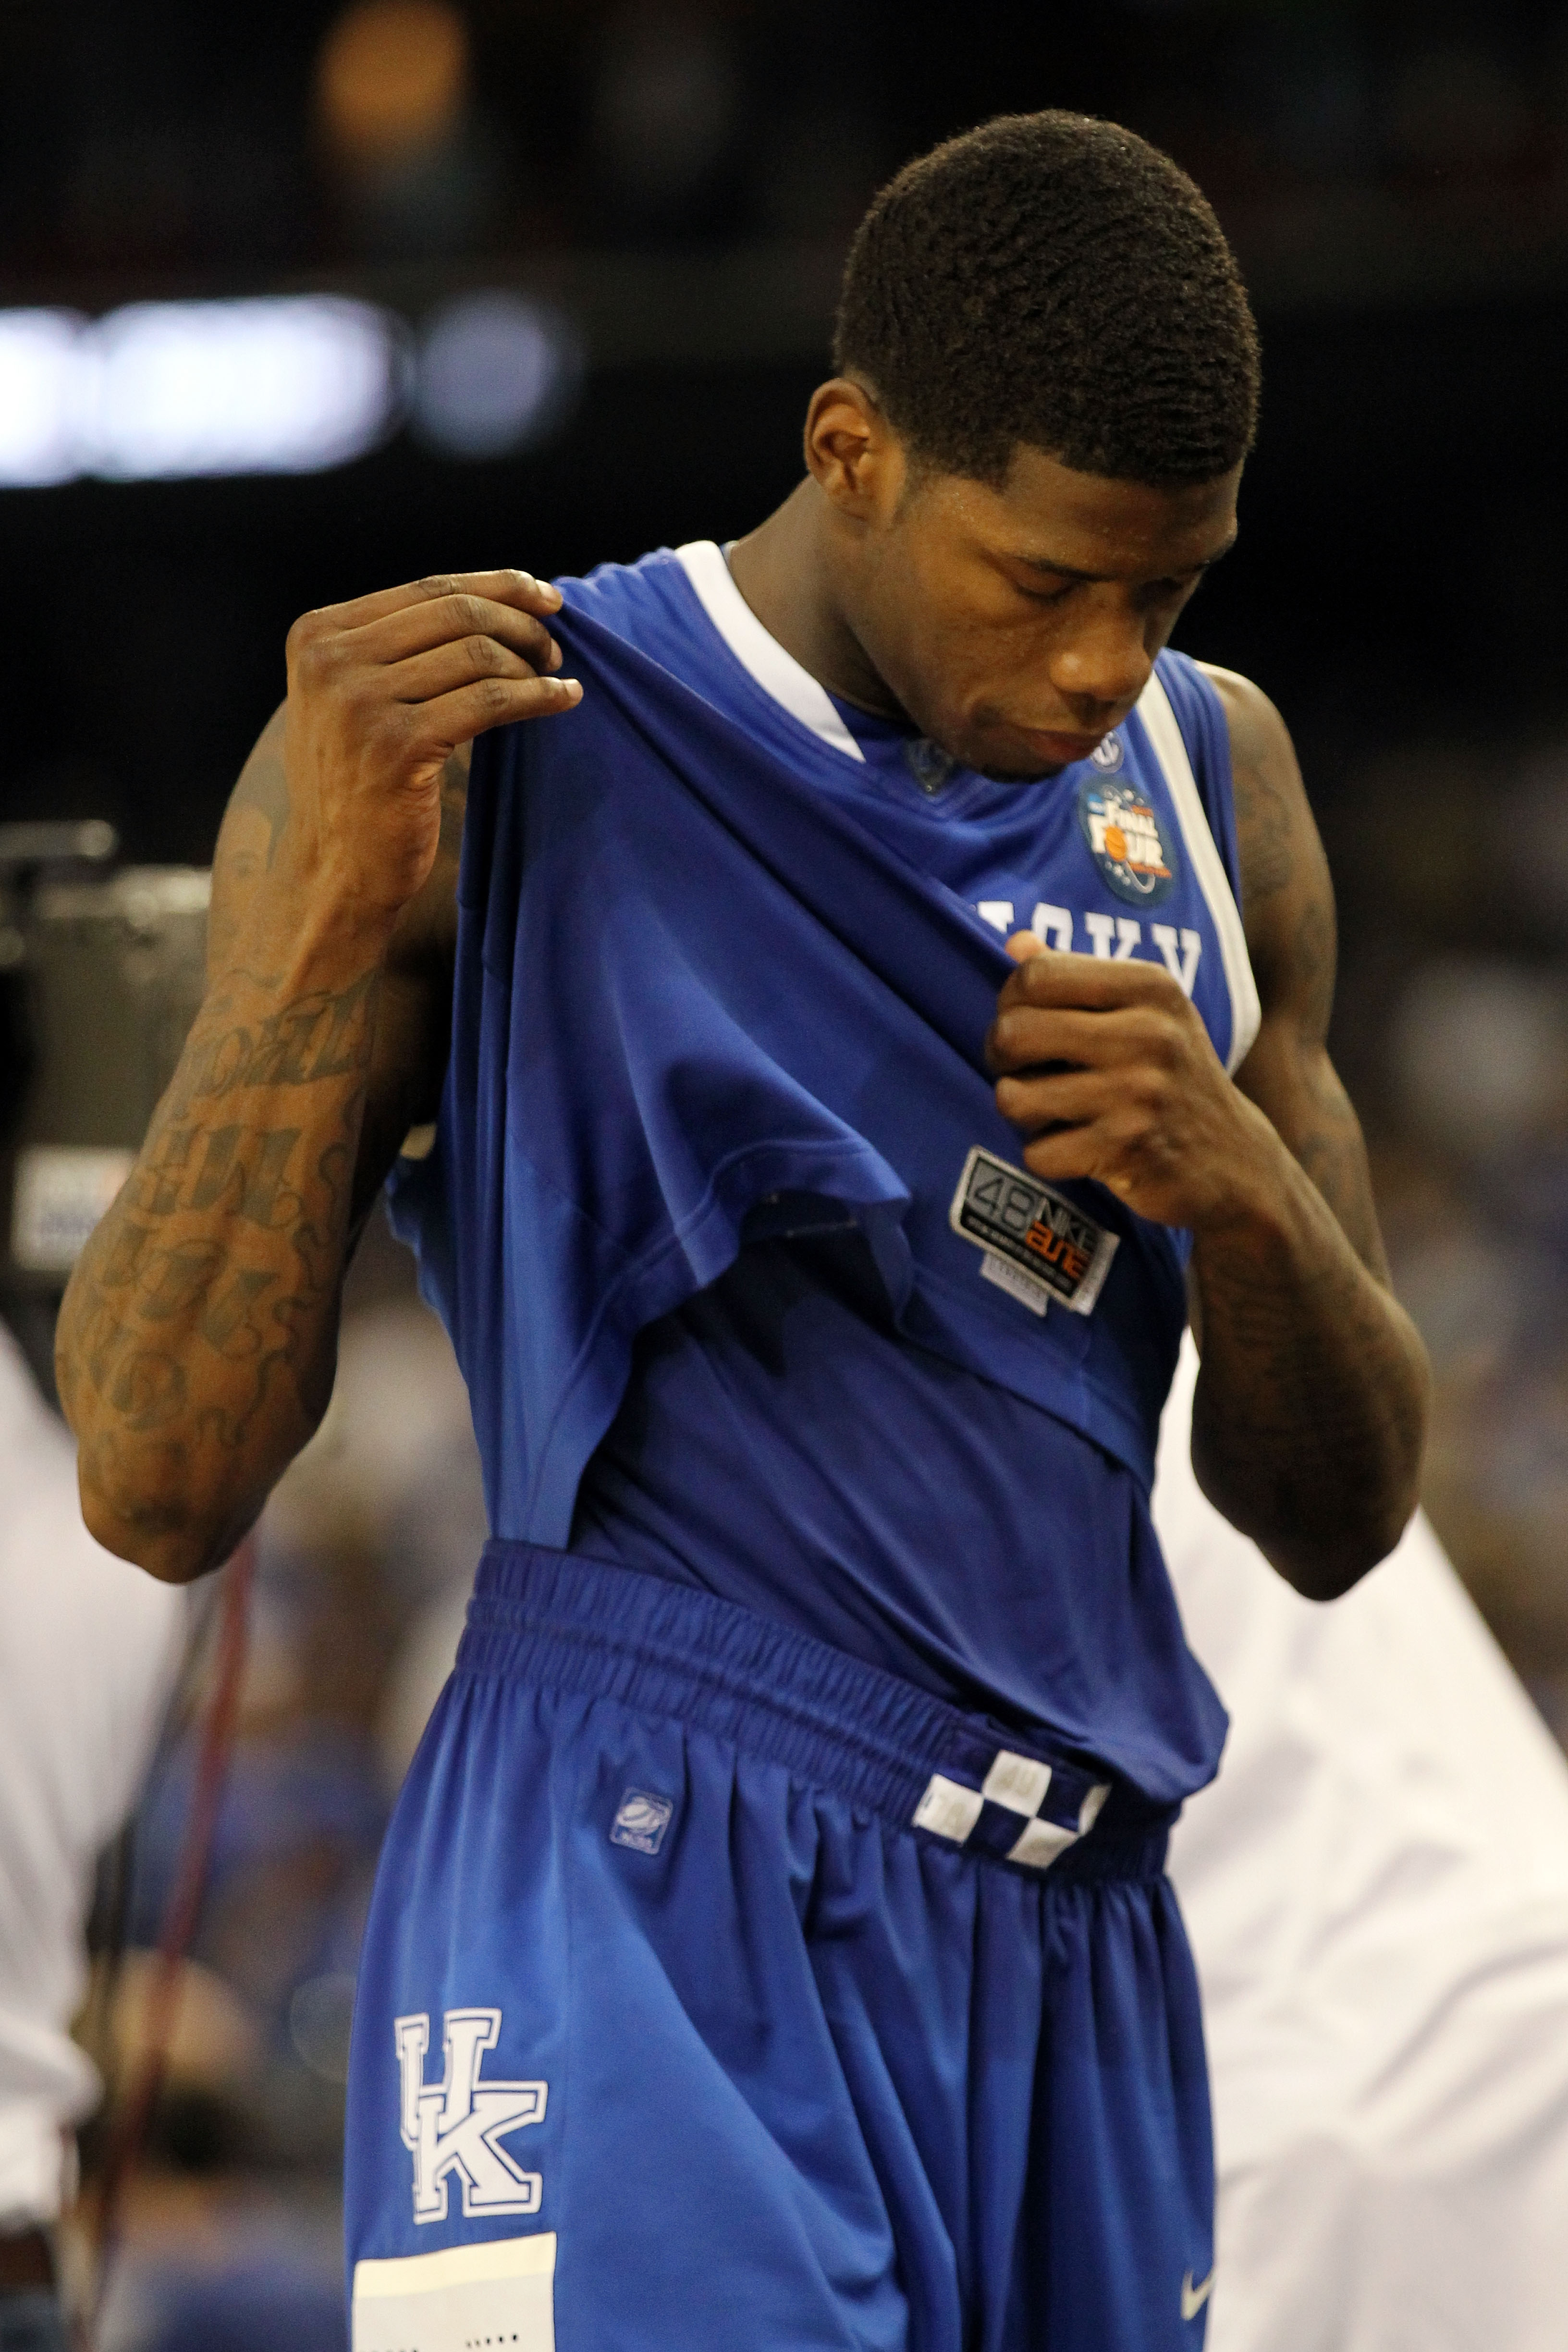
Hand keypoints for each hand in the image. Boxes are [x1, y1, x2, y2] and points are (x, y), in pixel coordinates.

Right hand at [281, 569, 580, 918]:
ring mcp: (360, 702)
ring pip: (477, 653)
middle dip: (520, 623)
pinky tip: (563, 701)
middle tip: (554, 649)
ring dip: (530, 663)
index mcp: (317, 635)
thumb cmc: (359, 784)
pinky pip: (489, 701)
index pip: (427, 589)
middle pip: (455, 613)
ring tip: (555, 679)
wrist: (334, 870)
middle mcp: (331, 660)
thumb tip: (493, 602)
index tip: (544, 597)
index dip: (497, 586)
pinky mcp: (397, 744)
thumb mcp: (353, 700)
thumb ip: (395, 649)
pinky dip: (536, 697)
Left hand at [985, 935, 1282, 1230]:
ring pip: (1014, 1097)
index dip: (1010, 1004)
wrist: (1234, 1160)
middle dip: (1000, 1058)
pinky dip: (1045, 1157)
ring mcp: (1139, 1093)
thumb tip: (1015, 943)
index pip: (1035, 976)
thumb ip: (1077, 977)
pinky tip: (1075, 1148)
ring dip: (1021, 1111)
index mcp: (1149, 986)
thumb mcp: (1144, 1014)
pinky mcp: (1127, 1148)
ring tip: (1051, 1110)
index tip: (1025, 1026)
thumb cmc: (1171, 1078)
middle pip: (1013, 1032)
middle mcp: (1148, 1033)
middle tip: (1021, 1072)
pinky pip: (1036, 1153)